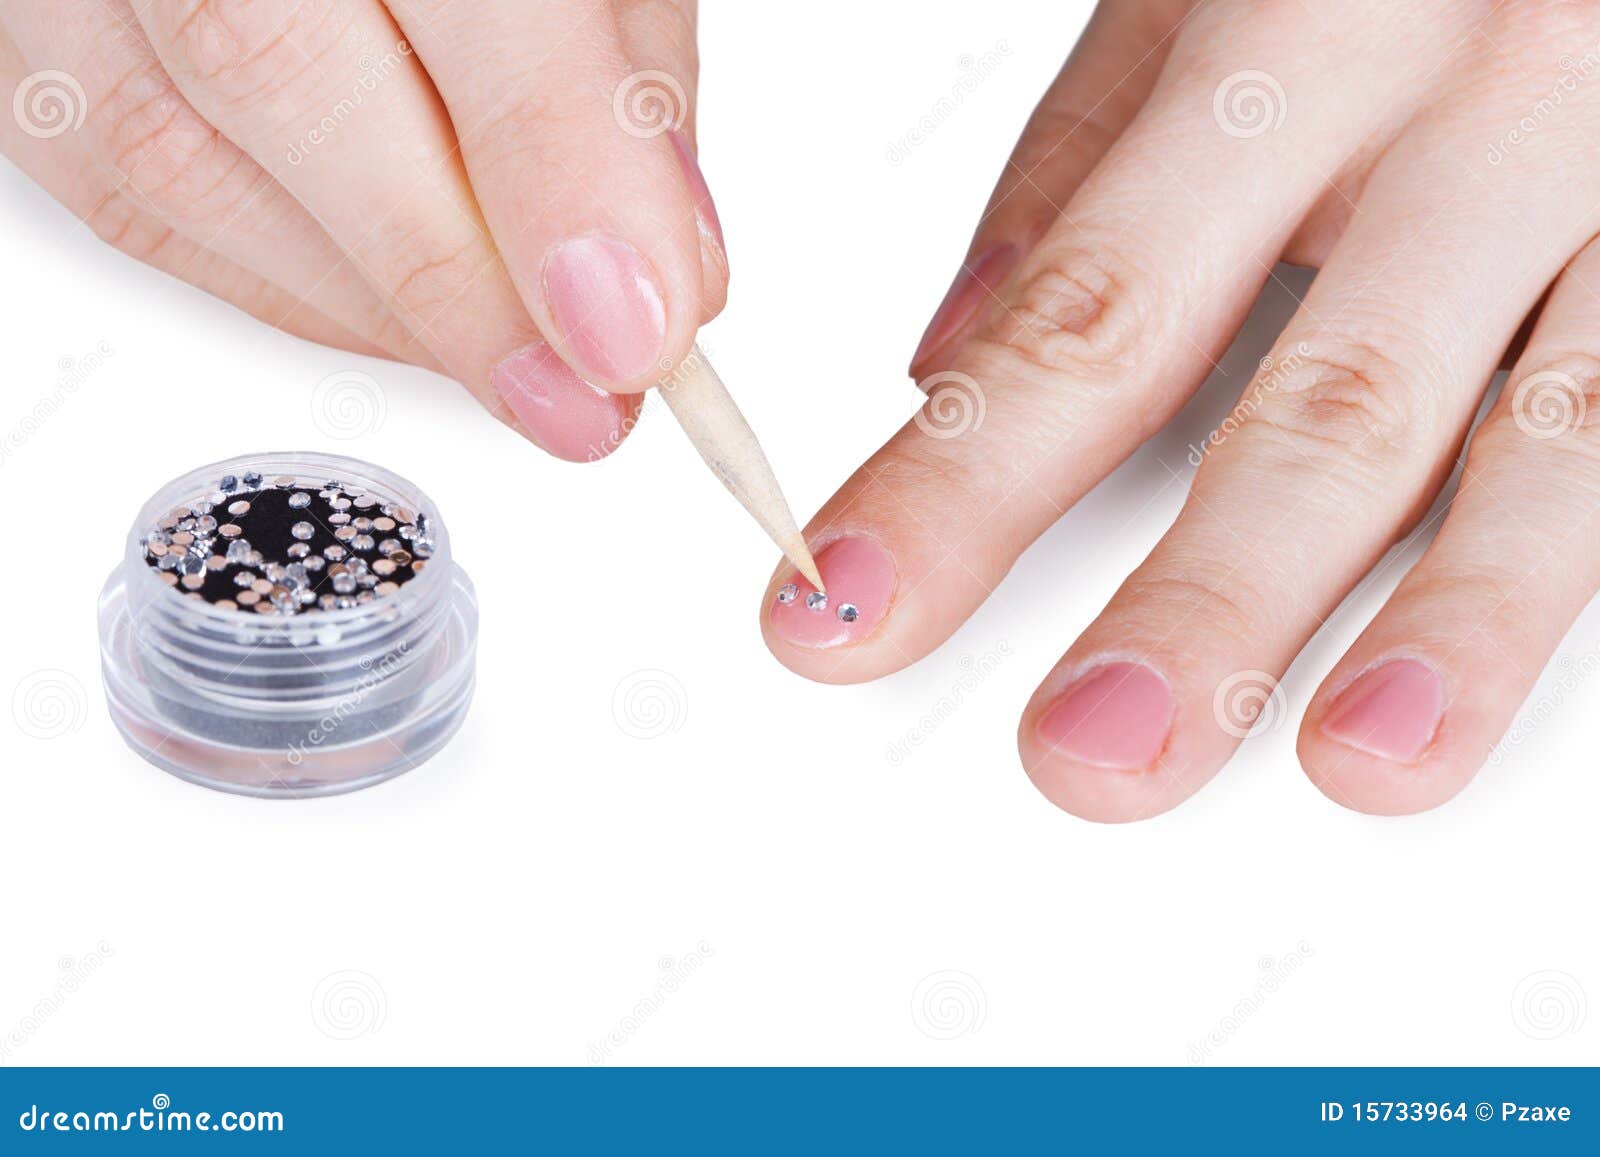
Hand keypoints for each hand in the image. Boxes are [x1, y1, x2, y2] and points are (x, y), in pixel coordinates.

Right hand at [1, 0, 723, 461]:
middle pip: (273, 65)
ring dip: (387, 308)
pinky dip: (304, 295)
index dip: (554, 169)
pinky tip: (407, 317)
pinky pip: (144, 211)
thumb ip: (618, 86)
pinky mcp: (32, 67)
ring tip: (518, 360)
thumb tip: (660, 280)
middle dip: (458, 276)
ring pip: (184, 161)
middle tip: (586, 394)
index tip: (631, 331)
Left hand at [764, 0, 1599, 819]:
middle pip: (1317, 401)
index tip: (856, 605)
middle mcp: (1480, 110)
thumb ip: (1082, 164)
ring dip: (1449, 622)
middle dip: (1202, 600)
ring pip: (1546, 433)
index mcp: (1307, 36)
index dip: (961, 480)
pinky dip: (1582, 561)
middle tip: (1091, 748)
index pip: (1094, 309)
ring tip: (1356, 762)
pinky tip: (1502, 672)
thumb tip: (946, 357)